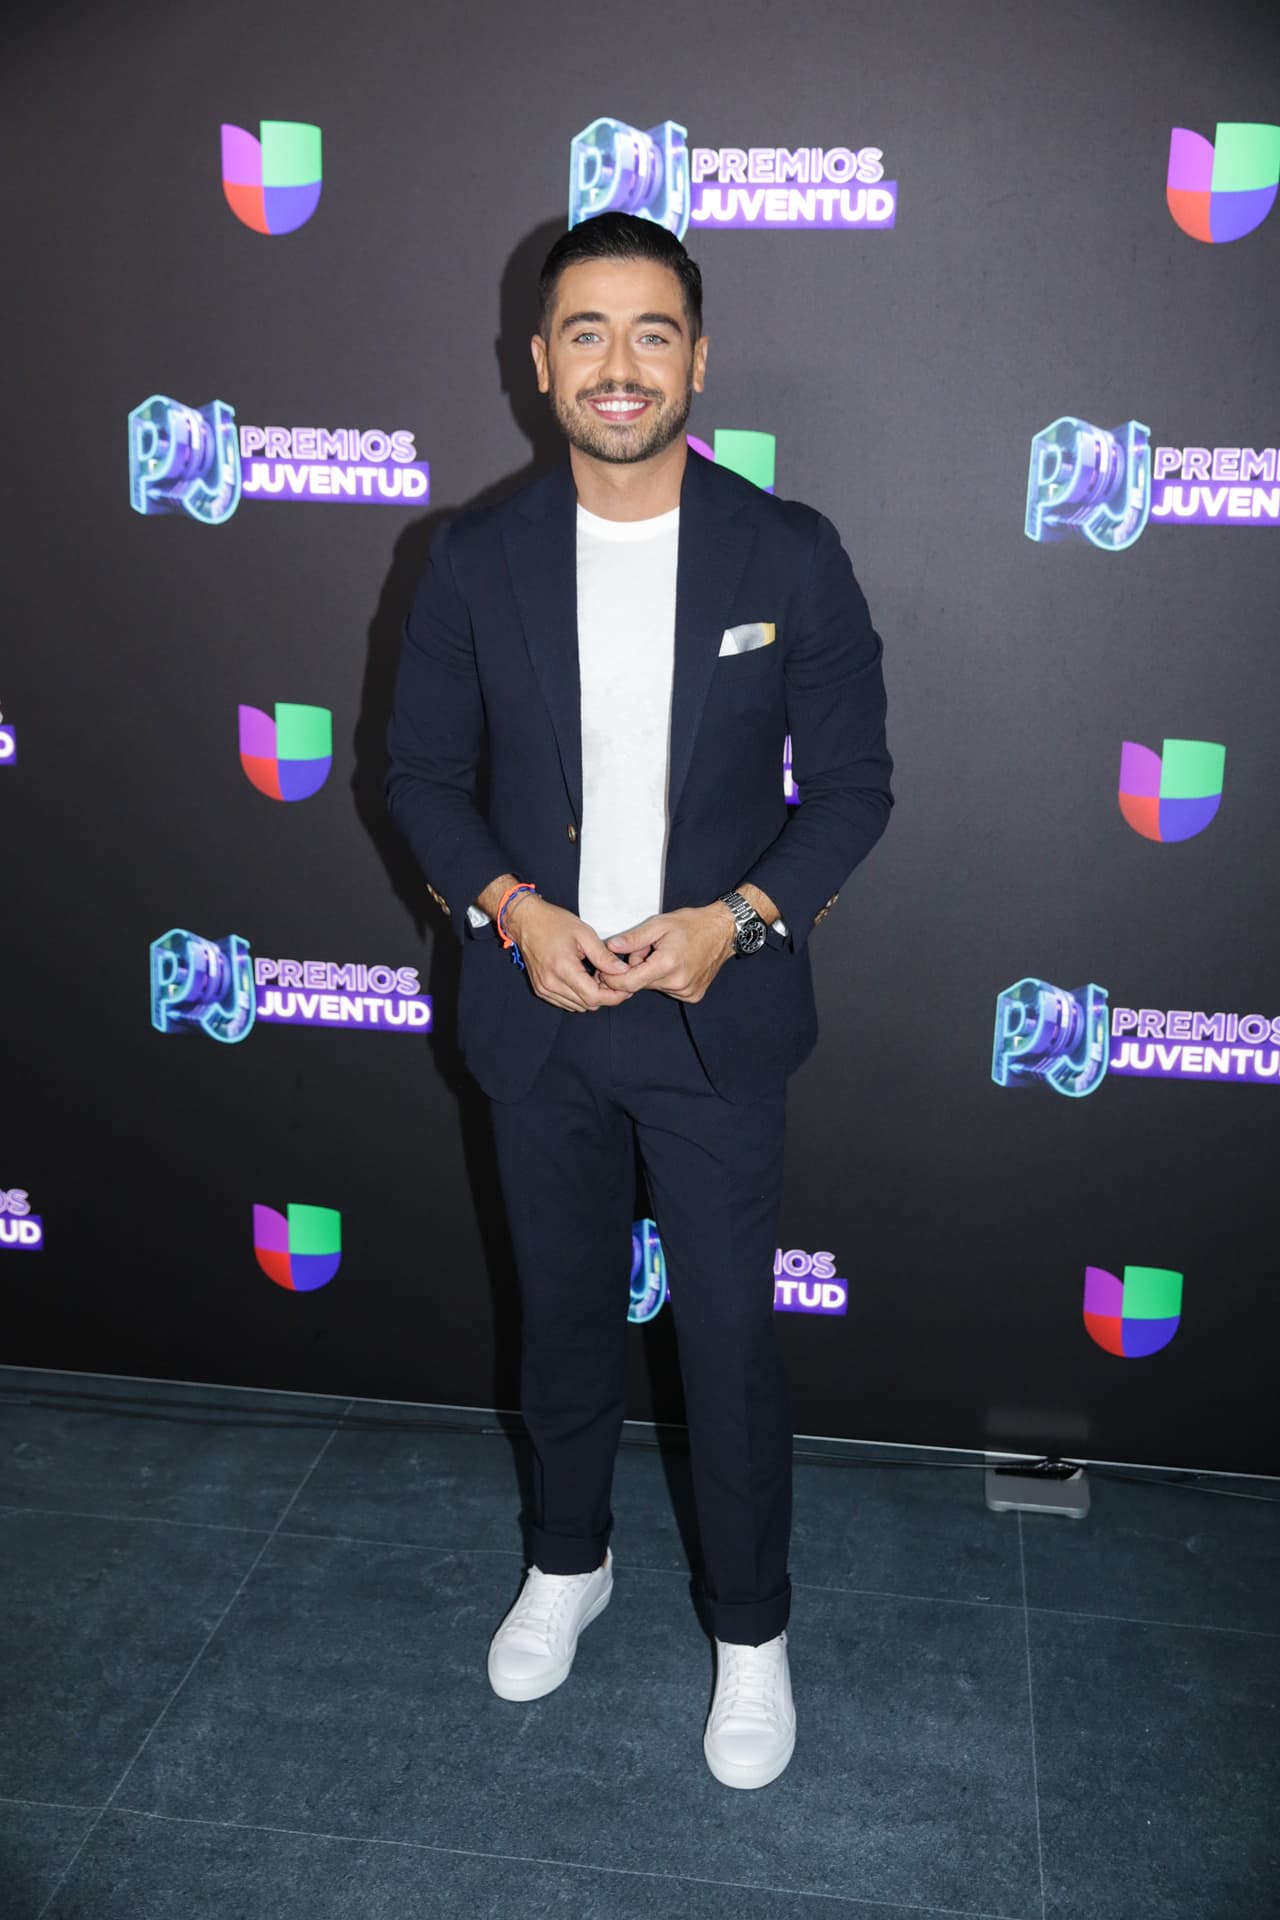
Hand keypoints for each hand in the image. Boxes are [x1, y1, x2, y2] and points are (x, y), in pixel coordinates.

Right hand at [505, 894, 634, 1011]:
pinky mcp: (541, 989)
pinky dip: (578, 996)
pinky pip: (565, 1003)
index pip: (594, 997)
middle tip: (611, 978)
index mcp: (563, 968)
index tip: (625, 989)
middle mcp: (551, 983)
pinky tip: (582, 980)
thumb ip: (604, 956)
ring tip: (596, 976)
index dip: (614, 997)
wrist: (526, 920)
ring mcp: (544, 988)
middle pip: (587, 1004)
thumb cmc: (553, 923)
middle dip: (605, 996)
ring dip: (591, 997)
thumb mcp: (584, 934)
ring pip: (577, 1007)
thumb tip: (622, 970)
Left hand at [604, 904, 735, 1002]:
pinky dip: (664, 979)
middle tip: (646, 950)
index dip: (612, 978)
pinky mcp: (693, 995)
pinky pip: (667, 990)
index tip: (605, 970)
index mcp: (667, 964)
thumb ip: (633, 938)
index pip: (629, 983)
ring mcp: (686, 992)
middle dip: (635, 969)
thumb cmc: (693, 924)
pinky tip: (675, 964)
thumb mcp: (659, 924)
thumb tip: (611, 947)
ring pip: (653, 987)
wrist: (723, 931)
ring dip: (650, 974)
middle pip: (639, 985)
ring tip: (663, 955)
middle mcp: (678, 982)